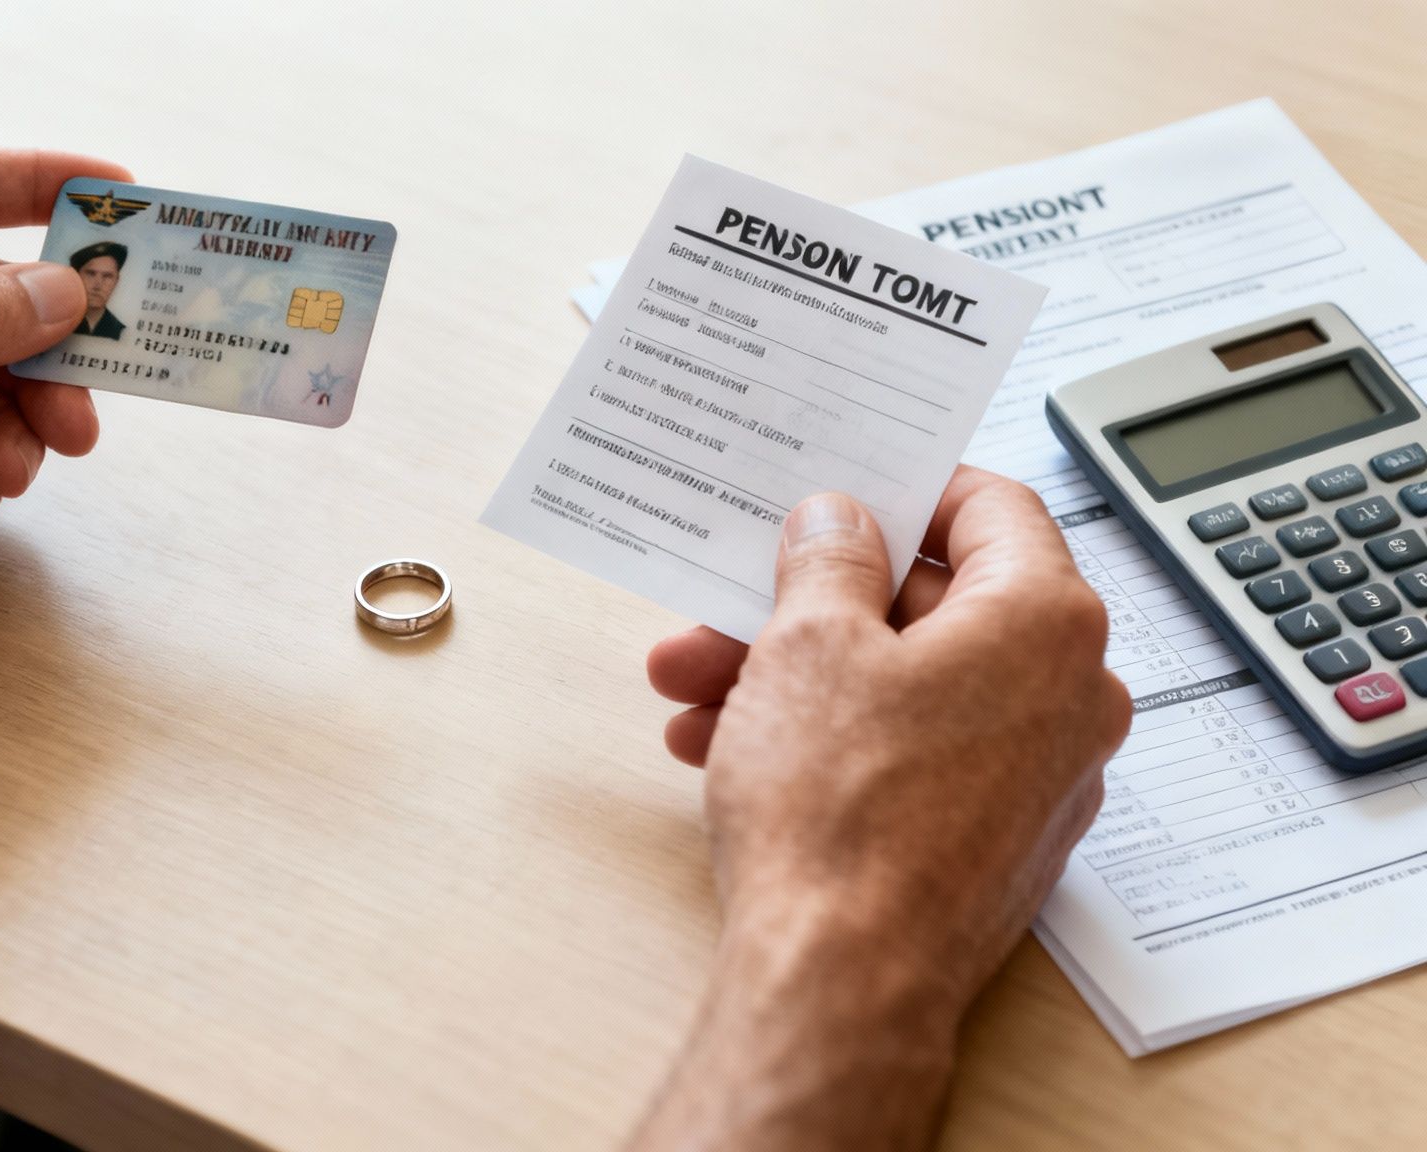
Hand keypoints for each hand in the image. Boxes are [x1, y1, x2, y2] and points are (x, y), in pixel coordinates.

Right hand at [629, 467, 1130, 1149]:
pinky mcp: (992, 838)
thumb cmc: (841, 815)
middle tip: (729, 597)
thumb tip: (840, 524)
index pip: (991, 506)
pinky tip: (725, 746)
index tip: (839, 493)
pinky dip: (829, 737)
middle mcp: (1067, 696)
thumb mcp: (808, 643)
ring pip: (906, 686)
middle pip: (932, 606)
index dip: (903, 490)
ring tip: (693, 686)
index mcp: (1046, 622)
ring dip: (794, 674)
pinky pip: (910, 754)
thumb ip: (829, 559)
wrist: (842, 981)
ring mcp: (1035, 775)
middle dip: (809, 601)